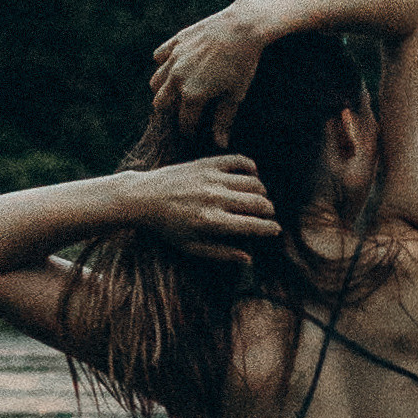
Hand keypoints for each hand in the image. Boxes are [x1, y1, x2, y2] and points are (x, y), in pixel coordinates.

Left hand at [135, 153, 280, 264]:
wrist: (143, 198)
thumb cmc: (167, 227)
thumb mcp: (191, 247)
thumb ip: (221, 253)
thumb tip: (249, 258)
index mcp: (212, 222)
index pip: (254, 225)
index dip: (270, 228)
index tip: (275, 230)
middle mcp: (215, 199)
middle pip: (259, 203)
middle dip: (269, 211)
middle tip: (267, 215)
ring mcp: (211, 178)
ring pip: (253, 182)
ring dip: (261, 192)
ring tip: (257, 199)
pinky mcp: (206, 163)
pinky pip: (239, 160)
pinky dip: (251, 166)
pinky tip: (251, 175)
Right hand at [151, 3, 265, 142]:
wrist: (242, 26)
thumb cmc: (242, 63)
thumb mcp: (235, 95)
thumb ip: (223, 121)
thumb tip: (220, 145)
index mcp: (192, 95)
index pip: (184, 122)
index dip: (189, 131)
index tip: (194, 133)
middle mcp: (177, 78)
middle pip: (160, 103)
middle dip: (169, 111)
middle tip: (183, 110)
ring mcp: (174, 59)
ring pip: (156, 81)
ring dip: (163, 89)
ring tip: (177, 90)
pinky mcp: (175, 42)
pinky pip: (159, 56)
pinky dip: (163, 63)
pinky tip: (176, 65)